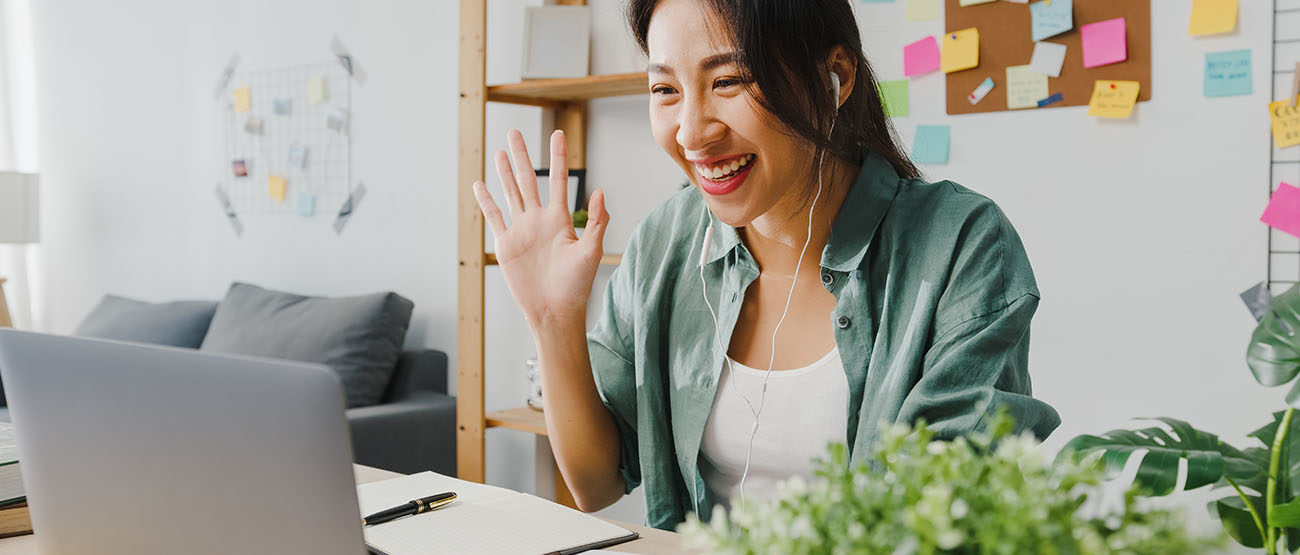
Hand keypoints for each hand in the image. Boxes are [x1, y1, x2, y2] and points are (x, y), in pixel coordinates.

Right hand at [472, 129, 609, 328]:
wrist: (554, 310)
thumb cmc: (576, 285)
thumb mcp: (591, 251)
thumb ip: (597, 221)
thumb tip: (601, 191)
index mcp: (560, 219)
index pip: (558, 180)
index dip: (559, 156)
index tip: (558, 133)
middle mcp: (539, 220)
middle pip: (528, 180)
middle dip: (522, 156)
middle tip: (514, 132)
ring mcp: (521, 231)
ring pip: (510, 194)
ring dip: (504, 173)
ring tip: (499, 151)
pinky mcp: (506, 245)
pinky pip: (494, 218)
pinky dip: (486, 201)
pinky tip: (480, 184)